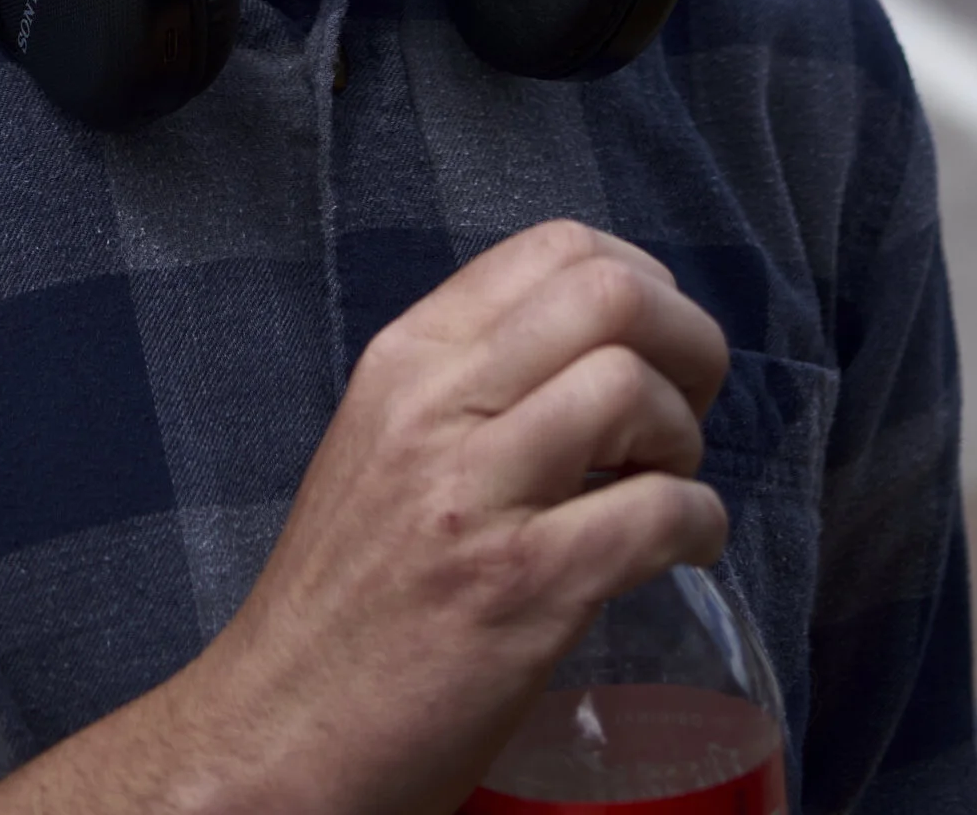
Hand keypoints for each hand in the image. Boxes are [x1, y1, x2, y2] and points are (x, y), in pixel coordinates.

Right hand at [0, 219, 726, 814]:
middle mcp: (435, 404)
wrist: (277, 730)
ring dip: (685, 437)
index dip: (639, 281)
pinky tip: (684, 548)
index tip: (652, 344)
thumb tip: (594, 354)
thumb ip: (469, 385)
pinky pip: (655, 514)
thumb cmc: (345, 595)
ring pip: (631, 388)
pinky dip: (698, 524)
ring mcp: (475, 496)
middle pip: (610, 293)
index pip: (553, 245)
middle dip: (686, 341)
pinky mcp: (520, 590)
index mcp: (406, 358)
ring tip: (667, 484)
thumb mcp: (382, 443)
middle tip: (686, 407)